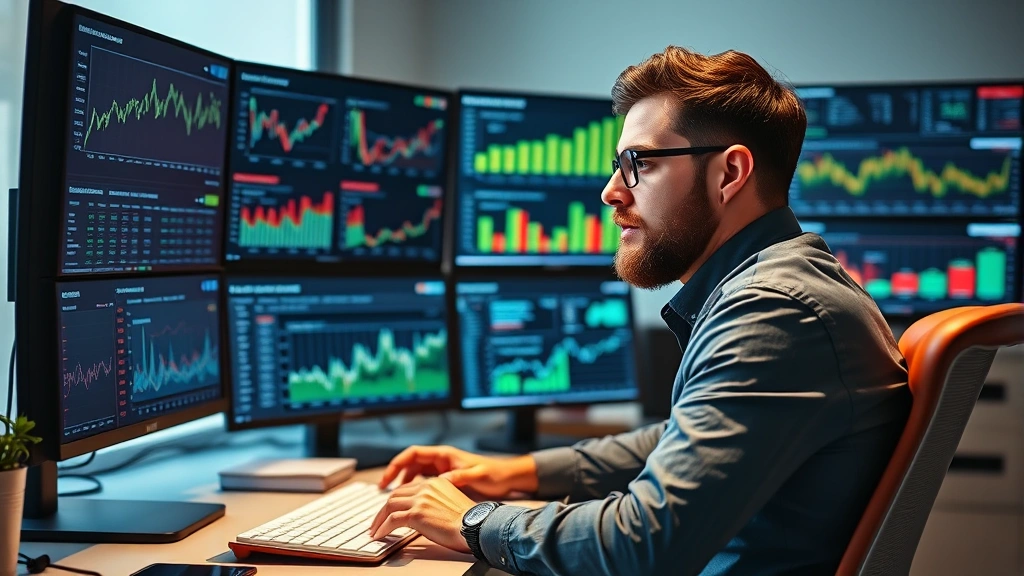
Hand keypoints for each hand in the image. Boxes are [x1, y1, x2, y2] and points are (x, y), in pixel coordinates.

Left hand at [370, 477, 475, 552]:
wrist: (475, 526)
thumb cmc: (468, 521)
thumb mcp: (450, 502)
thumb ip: (434, 501)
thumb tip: (422, 514)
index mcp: (434, 482)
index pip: (407, 489)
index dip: (395, 501)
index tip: (389, 511)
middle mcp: (426, 487)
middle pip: (395, 495)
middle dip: (383, 510)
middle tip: (378, 522)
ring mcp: (420, 499)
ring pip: (390, 505)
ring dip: (379, 520)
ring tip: (375, 530)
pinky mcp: (416, 513)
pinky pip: (392, 520)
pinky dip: (382, 528)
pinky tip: (380, 535)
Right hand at [378, 445, 537, 498]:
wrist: (507, 478)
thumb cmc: (494, 475)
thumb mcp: (476, 476)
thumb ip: (458, 478)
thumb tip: (439, 482)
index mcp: (444, 455)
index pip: (413, 454)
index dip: (397, 464)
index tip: (387, 478)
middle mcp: (441, 460)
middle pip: (410, 463)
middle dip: (394, 474)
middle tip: (383, 489)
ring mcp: (443, 469)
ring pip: (415, 473)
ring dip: (403, 482)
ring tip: (393, 497)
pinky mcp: (446, 479)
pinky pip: (423, 481)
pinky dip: (414, 488)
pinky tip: (411, 500)